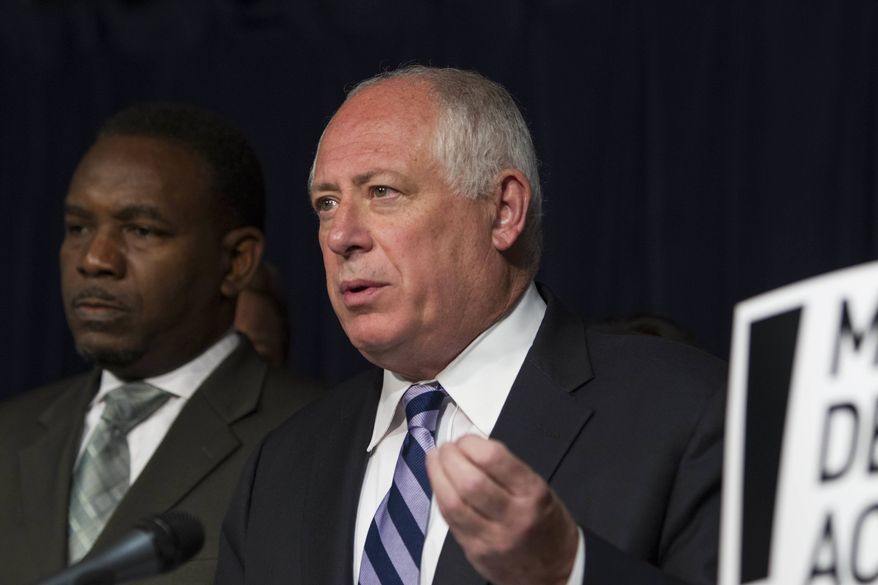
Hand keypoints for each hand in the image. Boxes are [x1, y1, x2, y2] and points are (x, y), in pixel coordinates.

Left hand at [426, 435, 578, 584]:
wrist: (556, 571)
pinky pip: (449, 520)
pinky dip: (440, 496)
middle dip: (450, 458)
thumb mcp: (540, 489)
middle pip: (470, 482)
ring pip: (453, 503)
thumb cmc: (546, 523)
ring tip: (435, 460)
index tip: (465, 439)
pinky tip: (439, 483)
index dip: (471, 444)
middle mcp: (512, 516)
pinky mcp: (474, 551)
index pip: (494, 460)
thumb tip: (471, 448)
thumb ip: (507, 470)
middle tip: (446, 448)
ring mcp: (491, 537)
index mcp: (532, 494)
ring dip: (437, 475)